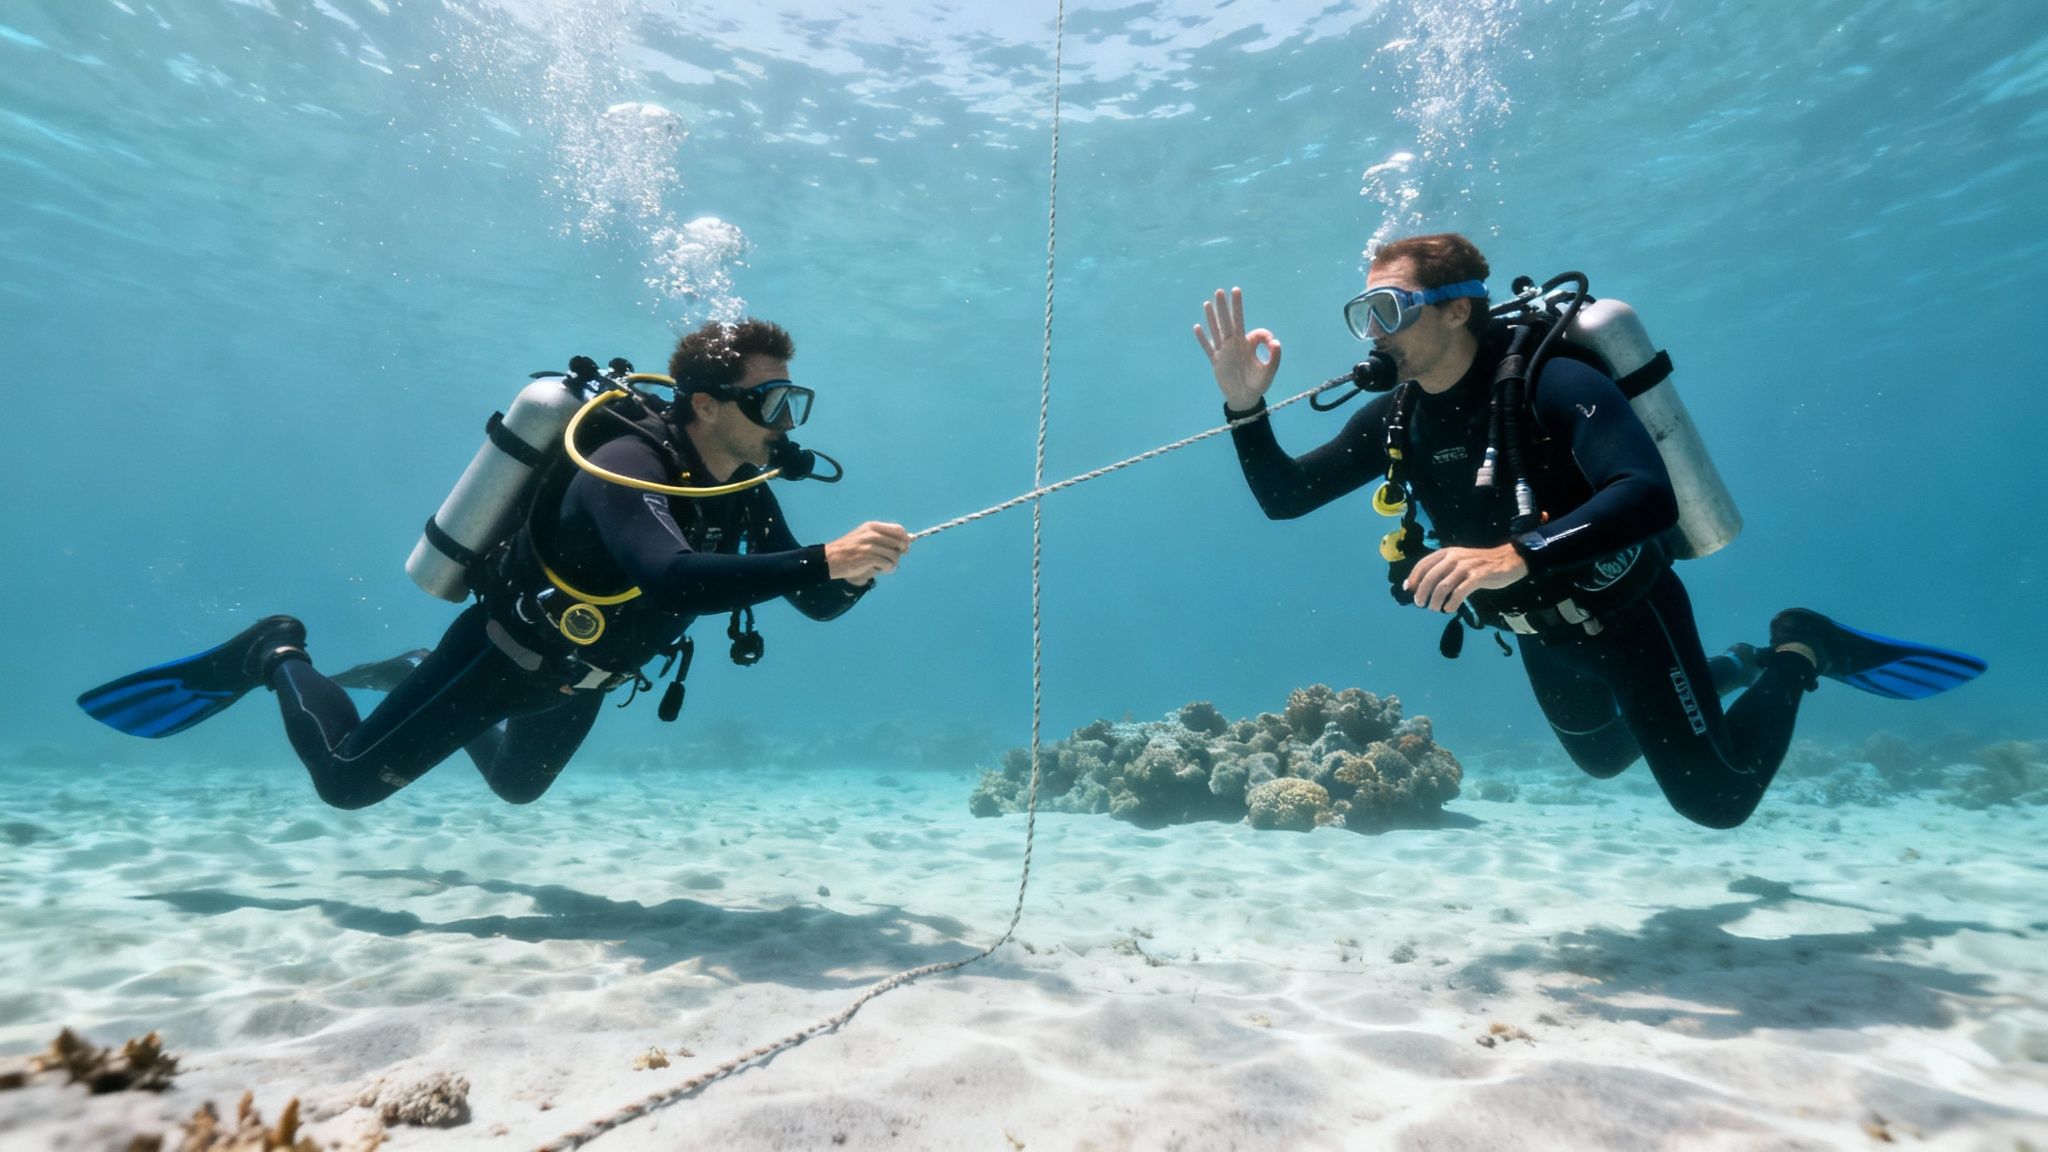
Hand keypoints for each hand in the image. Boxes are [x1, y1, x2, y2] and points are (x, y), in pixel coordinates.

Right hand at [825, 521, 908, 585]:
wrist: (830, 559)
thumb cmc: (849, 550)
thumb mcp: (864, 538)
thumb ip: (883, 539)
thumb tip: (906, 544)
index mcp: (872, 526)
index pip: (898, 529)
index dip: (905, 539)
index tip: (904, 549)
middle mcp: (872, 533)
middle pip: (899, 542)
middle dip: (900, 553)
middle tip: (892, 560)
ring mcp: (870, 545)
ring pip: (895, 555)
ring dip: (892, 564)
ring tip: (883, 566)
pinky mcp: (867, 557)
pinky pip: (888, 564)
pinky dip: (887, 569)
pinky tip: (879, 570)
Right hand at [1193, 287, 1280, 411]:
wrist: (1244, 398)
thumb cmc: (1258, 384)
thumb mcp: (1270, 371)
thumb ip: (1275, 357)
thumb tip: (1276, 341)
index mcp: (1248, 345)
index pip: (1253, 331)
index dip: (1263, 334)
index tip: (1270, 343)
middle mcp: (1235, 345)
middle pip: (1229, 322)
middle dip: (1226, 307)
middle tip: (1221, 290)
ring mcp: (1224, 352)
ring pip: (1217, 331)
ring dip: (1212, 317)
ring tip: (1208, 302)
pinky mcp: (1216, 362)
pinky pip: (1208, 348)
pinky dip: (1203, 339)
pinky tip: (1197, 327)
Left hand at [1403, 544, 1529, 614]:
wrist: (1508, 560)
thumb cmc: (1479, 563)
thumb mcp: (1458, 560)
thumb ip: (1442, 569)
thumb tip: (1421, 584)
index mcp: (1447, 553)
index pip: (1423, 564)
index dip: (1414, 578)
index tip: (1409, 590)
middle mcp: (1454, 558)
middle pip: (1430, 578)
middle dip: (1422, 593)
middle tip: (1420, 604)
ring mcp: (1466, 567)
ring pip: (1442, 587)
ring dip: (1435, 601)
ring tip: (1434, 609)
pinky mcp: (1477, 577)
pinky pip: (1459, 593)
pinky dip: (1451, 603)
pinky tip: (1449, 609)